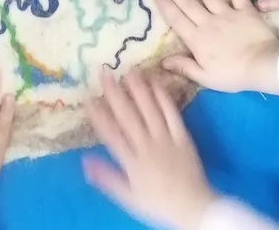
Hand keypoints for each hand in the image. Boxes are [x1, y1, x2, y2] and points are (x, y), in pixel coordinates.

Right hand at [85, 70, 216, 229]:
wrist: (192, 208)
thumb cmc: (157, 204)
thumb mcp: (128, 197)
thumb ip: (108, 178)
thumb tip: (85, 161)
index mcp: (132, 161)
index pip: (111, 134)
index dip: (99, 115)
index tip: (88, 97)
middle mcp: (148, 146)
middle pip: (128, 116)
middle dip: (115, 94)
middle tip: (105, 73)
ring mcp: (166, 140)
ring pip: (150, 111)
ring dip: (139, 90)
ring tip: (129, 71)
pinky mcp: (183, 137)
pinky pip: (173, 115)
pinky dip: (164, 99)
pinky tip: (156, 84)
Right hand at [156, 0, 278, 93]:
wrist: (262, 65)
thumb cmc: (233, 75)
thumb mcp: (205, 77)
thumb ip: (184, 67)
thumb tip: (163, 61)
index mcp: (197, 39)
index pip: (177, 19)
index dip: (165, 5)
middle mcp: (208, 22)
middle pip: (188, 3)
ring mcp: (227, 14)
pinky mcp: (245, 10)